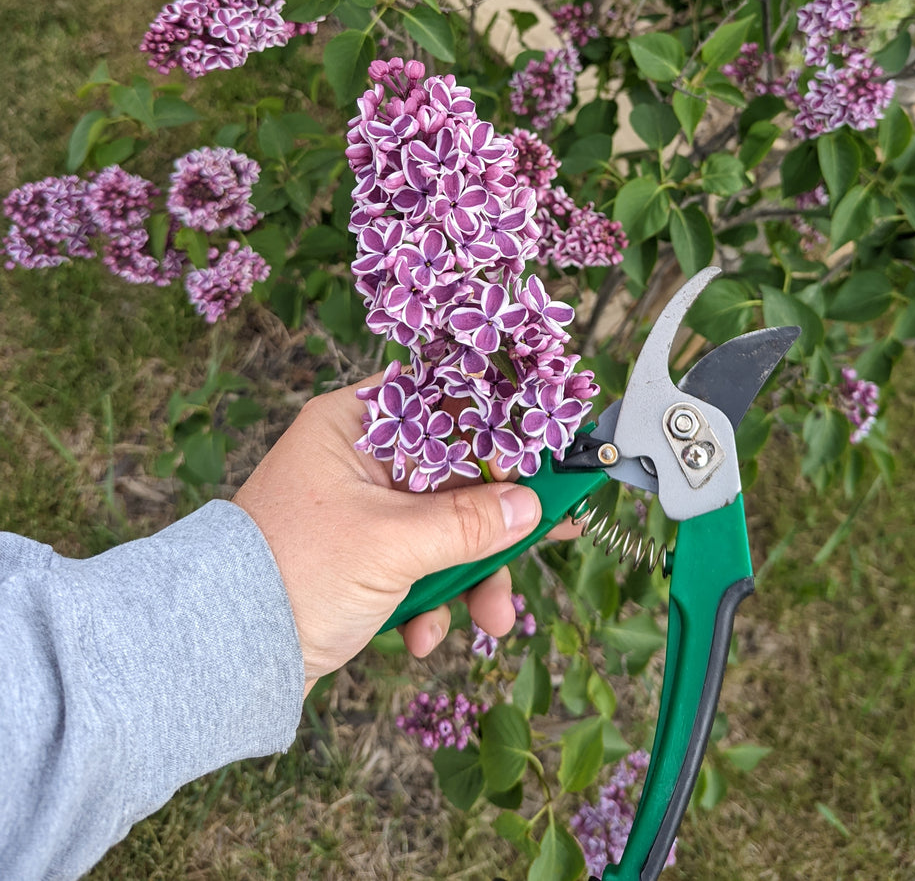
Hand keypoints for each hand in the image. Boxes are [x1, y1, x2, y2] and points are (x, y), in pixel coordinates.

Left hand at [232, 377, 542, 693]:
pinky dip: (430, 600)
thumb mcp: (391, 544)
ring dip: (471, 573)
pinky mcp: (358, 558)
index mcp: (353, 424)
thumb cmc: (294, 574)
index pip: (442, 402)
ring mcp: (359, 510)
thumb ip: (468, 523)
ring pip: (442, 525)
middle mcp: (357, 457)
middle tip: (549, 534)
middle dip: (494, 523)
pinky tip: (422, 636)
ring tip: (491, 619)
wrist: (219, 658)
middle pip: (453, 471)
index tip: (541, 455)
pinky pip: (417, 565)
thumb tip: (530, 506)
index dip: (497, 427)